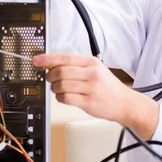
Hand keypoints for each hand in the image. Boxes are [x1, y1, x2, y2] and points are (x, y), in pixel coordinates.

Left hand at [32, 53, 159, 138]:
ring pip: (61, 85)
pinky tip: (64, 97)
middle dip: (50, 76)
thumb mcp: (96, 70)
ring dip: (55, 89)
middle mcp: (91, 73)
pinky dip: (60, 98)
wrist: (125, 103)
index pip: (64, 58)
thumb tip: (53, 64)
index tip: (36, 60)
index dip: (47, 59)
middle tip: (50, 79)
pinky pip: (66, 98)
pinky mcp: (88, 101)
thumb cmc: (108, 87)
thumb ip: (76, 66)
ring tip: (59, 90)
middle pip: (60, 71)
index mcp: (91, 62)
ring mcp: (90, 88)